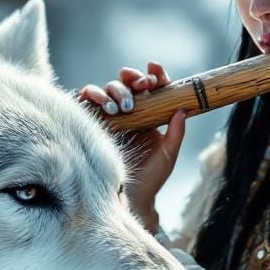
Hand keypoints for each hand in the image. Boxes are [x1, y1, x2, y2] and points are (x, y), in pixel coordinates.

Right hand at [77, 62, 185, 230]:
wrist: (130, 198)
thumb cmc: (151, 178)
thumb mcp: (168, 154)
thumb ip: (176, 133)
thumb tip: (182, 108)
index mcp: (149, 114)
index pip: (151, 88)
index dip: (154, 76)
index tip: (154, 71)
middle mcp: (129, 112)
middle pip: (127, 83)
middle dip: (133, 79)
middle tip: (140, 86)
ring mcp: (109, 116)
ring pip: (107, 89)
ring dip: (115, 91)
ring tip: (122, 107)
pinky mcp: (92, 123)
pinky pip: (87, 101)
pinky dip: (92, 96)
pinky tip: (104, 107)